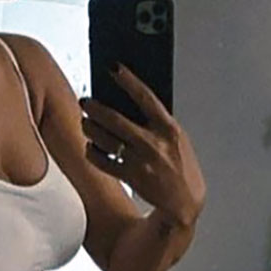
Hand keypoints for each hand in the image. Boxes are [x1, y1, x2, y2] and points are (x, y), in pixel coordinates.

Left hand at [80, 64, 205, 226]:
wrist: (185, 202)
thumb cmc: (181, 166)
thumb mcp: (178, 140)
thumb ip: (157, 123)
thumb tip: (128, 103)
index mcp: (169, 129)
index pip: (146, 97)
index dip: (129, 81)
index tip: (114, 68)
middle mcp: (154, 143)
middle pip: (116, 119)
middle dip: (95, 108)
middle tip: (85, 101)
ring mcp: (141, 161)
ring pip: (105, 139)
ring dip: (90, 128)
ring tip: (85, 122)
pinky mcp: (130, 177)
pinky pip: (102, 161)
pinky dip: (92, 152)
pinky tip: (90, 146)